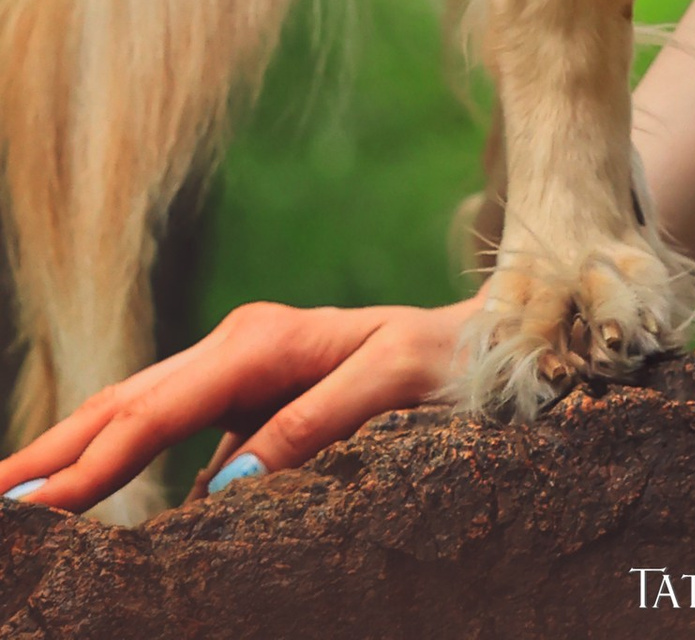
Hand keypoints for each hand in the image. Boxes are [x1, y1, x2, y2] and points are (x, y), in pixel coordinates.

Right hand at [0, 295, 477, 513]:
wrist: (491, 341)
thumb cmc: (448, 360)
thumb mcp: (394, 383)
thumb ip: (313, 424)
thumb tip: (224, 484)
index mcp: (261, 342)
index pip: (153, 412)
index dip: (86, 464)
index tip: (30, 508)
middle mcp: (238, 347)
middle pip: (123, 404)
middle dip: (50, 456)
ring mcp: (238, 371)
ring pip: (135, 411)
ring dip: (70, 454)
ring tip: (16, 498)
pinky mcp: (248, 401)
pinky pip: (168, 431)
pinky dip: (116, 459)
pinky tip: (84, 495)